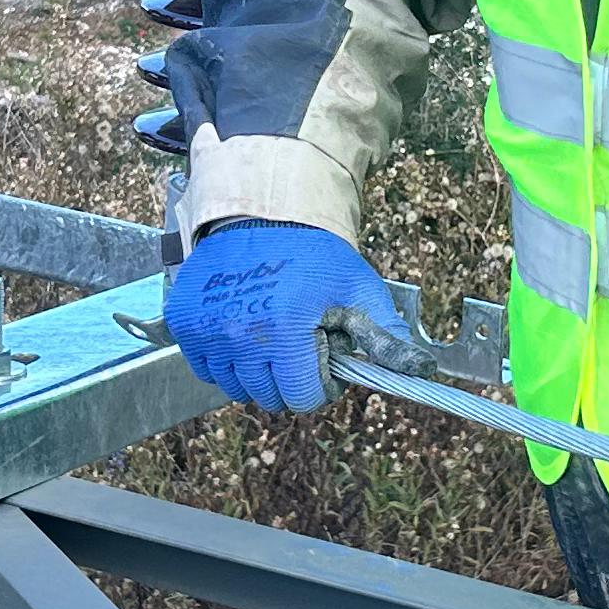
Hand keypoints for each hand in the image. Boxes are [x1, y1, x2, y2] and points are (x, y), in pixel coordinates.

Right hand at [165, 221, 398, 413]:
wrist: (261, 210)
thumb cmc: (315, 253)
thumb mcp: (357, 290)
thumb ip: (386, 336)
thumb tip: (423, 370)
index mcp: (285, 329)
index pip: (304, 396)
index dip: (323, 384)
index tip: (326, 357)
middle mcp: (239, 335)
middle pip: (269, 398)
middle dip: (292, 378)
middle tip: (301, 342)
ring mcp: (206, 331)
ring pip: (236, 388)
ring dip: (258, 373)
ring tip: (273, 334)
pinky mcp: (185, 323)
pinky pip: (206, 369)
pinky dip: (225, 361)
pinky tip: (244, 333)